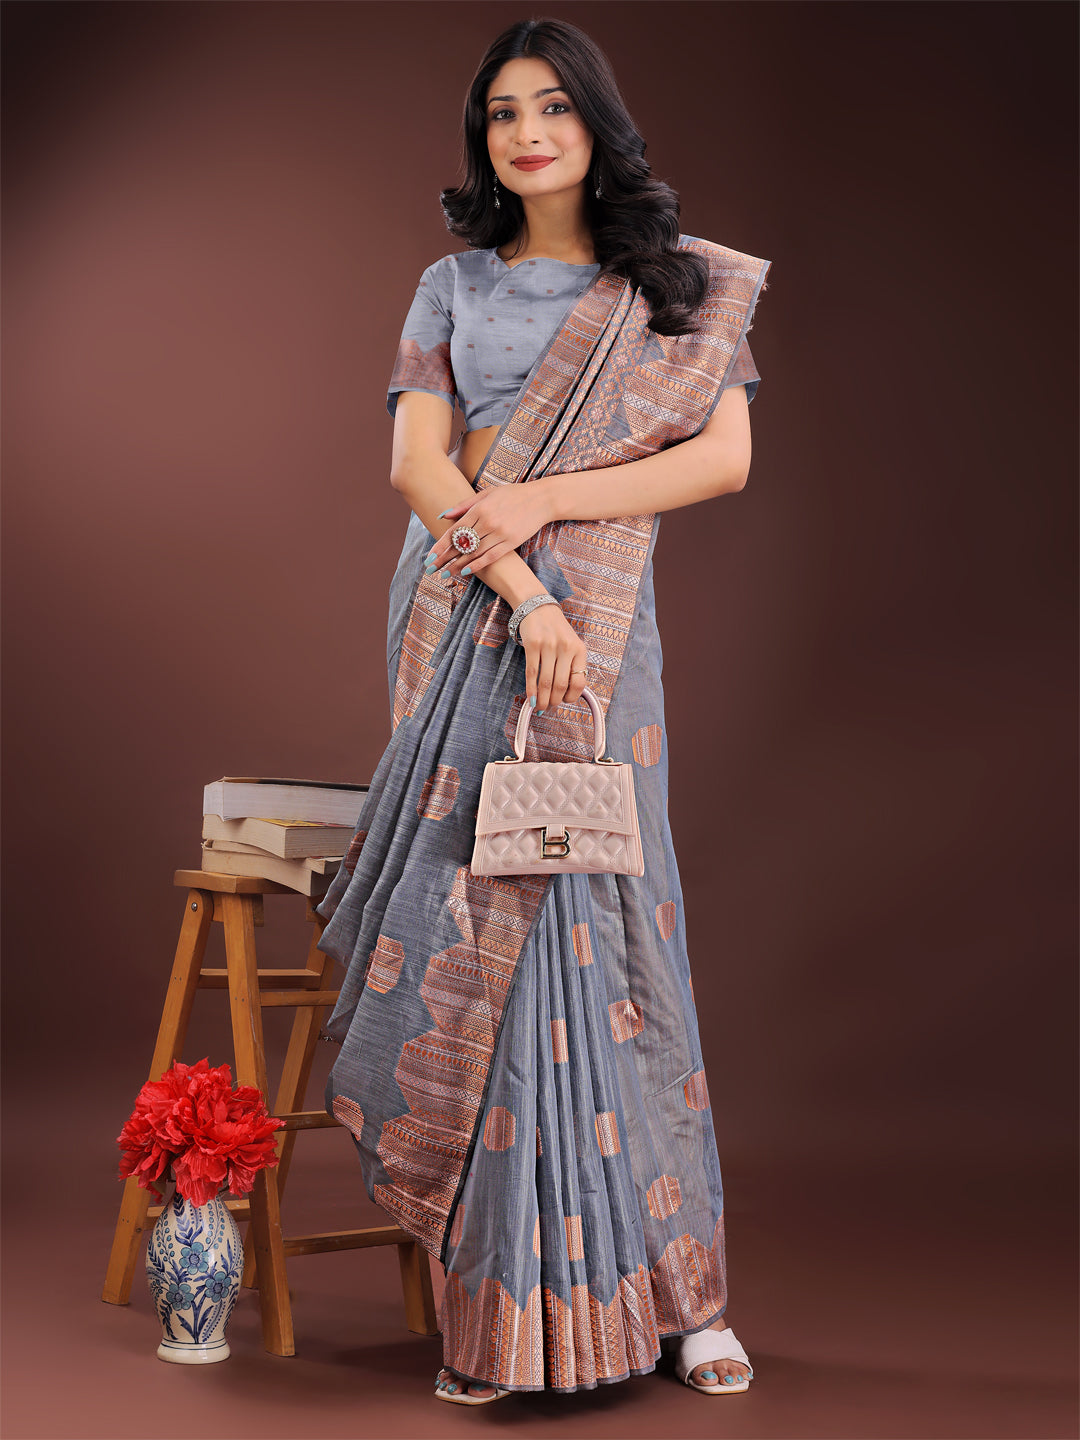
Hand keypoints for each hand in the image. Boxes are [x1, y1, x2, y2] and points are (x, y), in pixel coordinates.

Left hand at [425, 485, 552, 578]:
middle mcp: (488, 521)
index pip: (455, 530)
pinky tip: (466, 571)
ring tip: (446, 573)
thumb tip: (444, 515)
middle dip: (444, 557)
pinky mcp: (511, 542)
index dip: (440, 544)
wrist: (542, 499)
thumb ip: (465, 505)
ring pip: (474, 552)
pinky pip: (491, 556)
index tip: (429, 555)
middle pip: (461, 543)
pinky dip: (478, 564)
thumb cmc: (513, 494)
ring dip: (458, 564)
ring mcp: (500, 532)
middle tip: (431, 569)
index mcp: (480, 508)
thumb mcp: (488, 493)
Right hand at [517, 602, 588, 713]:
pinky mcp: (533, 644)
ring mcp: (549, 645)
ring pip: (546, 681)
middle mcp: (566, 647)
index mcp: (580, 649)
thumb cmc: (555, 631)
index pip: (580, 681)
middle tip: (549, 708)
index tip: (564, 702)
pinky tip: (530, 699)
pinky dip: (531, 689)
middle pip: (561, 684)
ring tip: (539, 707)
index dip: (572, 697)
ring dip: (542, 699)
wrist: (538, 607)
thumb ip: (571, 666)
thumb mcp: (570, 644)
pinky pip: (532, 673)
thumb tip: (564, 695)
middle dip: (555, 702)